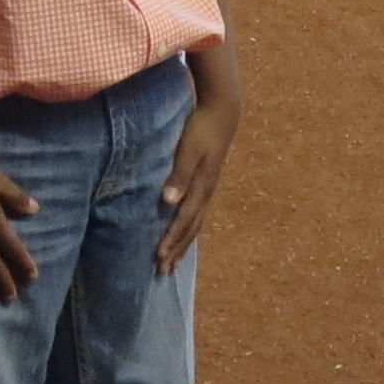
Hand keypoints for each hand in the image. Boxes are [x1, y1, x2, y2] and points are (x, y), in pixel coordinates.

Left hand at [157, 80, 239, 274]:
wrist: (223, 111)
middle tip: (163, 271)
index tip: (159, 258)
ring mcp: (209, 189)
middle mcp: (206, 193)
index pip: (184, 220)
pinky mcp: (208, 183)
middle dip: (177, 250)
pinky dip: (190, 230)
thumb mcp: (189, 149)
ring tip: (174, 262)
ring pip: (196, 224)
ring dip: (184, 244)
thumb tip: (168, 202)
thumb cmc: (202, 127)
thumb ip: (179, 174)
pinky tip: (185, 234)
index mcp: (201, 187)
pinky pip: (199, 214)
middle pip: (191, 229)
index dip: (172, 240)